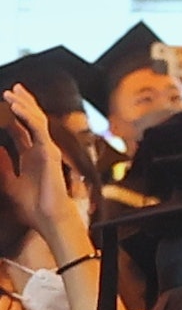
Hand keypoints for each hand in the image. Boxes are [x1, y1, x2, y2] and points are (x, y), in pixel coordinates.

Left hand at [2, 86, 83, 230]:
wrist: (47, 219)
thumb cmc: (33, 207)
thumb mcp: (9, 182)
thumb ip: (4, 165)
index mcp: (32, 158)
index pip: (23, 131)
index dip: (13, 118)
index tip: (3, 106)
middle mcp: (41, 151)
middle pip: (32, 122)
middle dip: (23, 104)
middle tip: (12, 90)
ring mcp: (47, 151)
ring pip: (36, 121)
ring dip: (24, 105)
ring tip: (11, 94)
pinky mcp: (49, 152)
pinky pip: (38, 129)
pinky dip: (27, 116)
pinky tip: (16, 107)